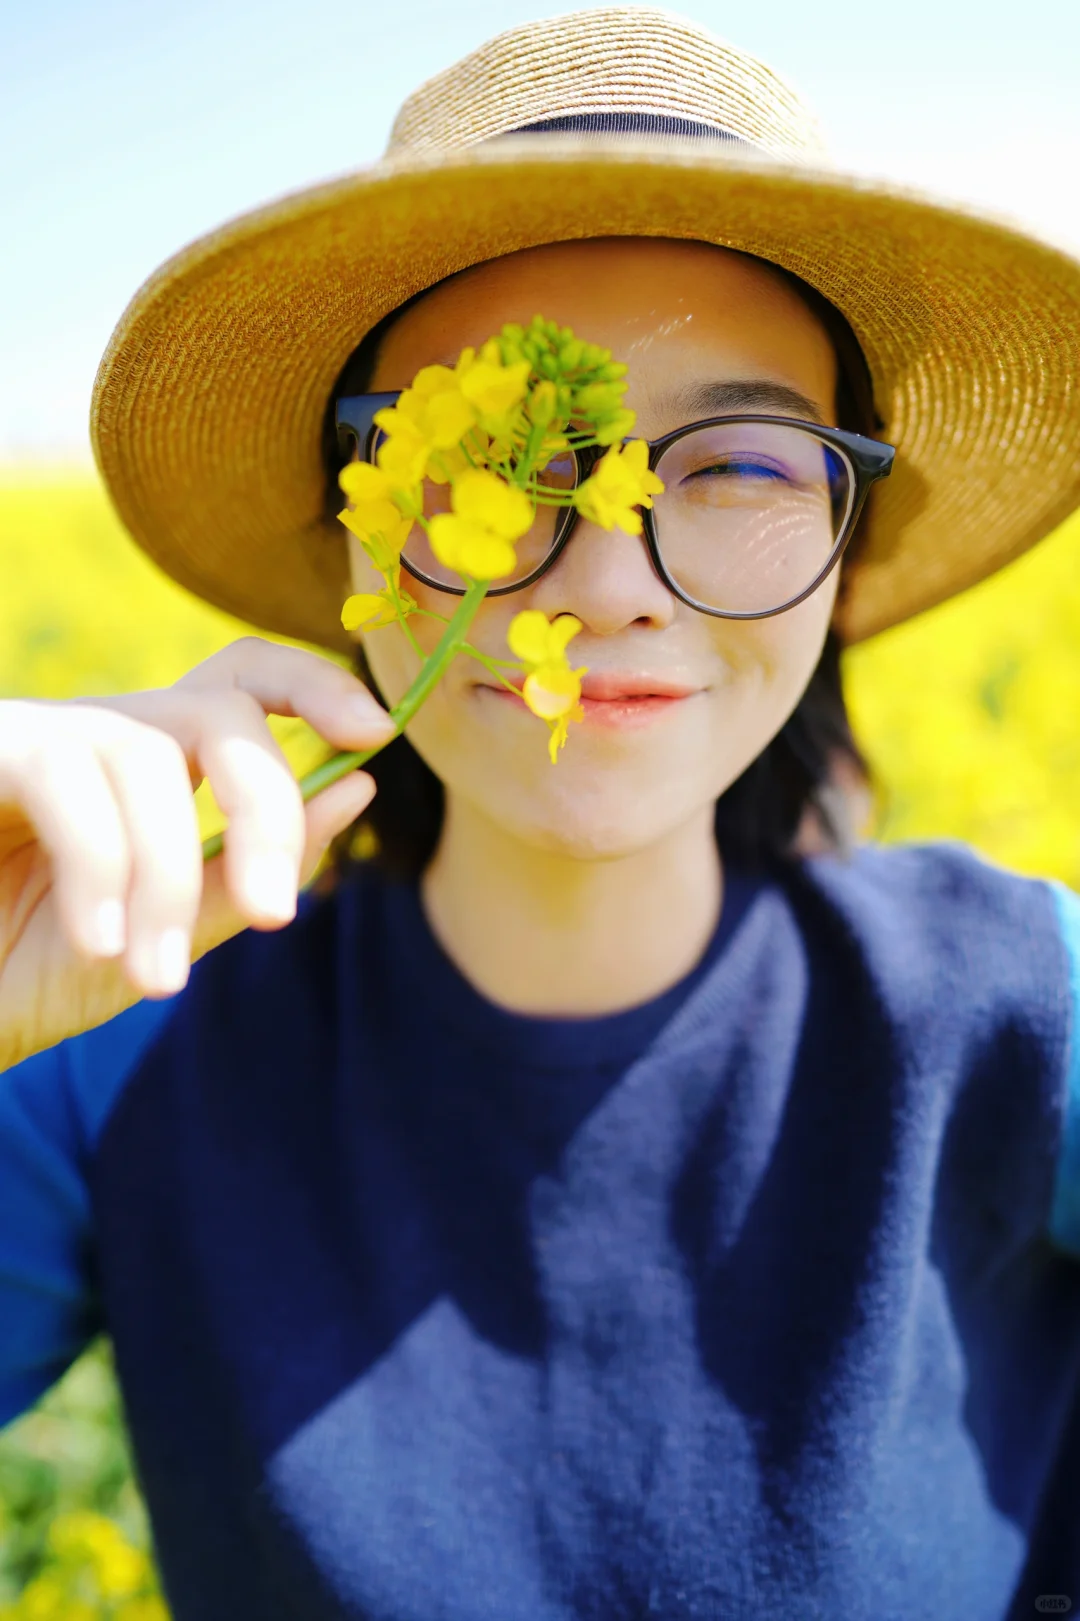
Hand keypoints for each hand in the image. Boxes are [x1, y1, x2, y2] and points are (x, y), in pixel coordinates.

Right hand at [0, 637, 393, 1071]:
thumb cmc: (23, 975)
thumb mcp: (160, 941)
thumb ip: (248, 871)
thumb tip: (357, 783)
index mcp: (152, 772)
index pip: (239, 684)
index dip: (312, 684)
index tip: (375, 731)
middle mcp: (100, 737)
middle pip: (221, 712)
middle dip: (266, 809)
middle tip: (277, 916)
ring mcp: (33, 735)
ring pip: (149, 757)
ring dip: (167, 878)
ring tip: (150, 981)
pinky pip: (66, 772)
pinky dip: (102, 864)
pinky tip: (102, 943)